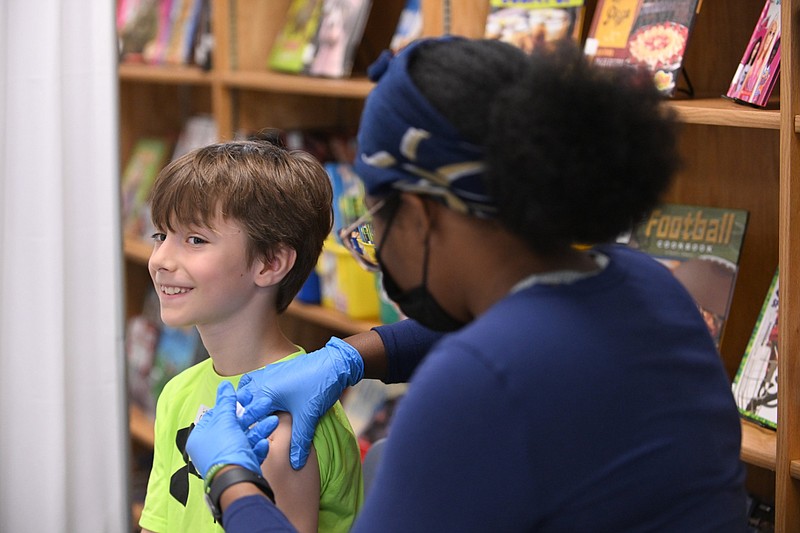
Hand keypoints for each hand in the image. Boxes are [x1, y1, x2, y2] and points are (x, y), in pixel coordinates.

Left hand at [187, 381, 279, 479]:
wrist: (237, 481)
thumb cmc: (226, 451)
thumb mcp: (225, 421)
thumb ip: (226, 402)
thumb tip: (224, 386)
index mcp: (202, 436)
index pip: (217, 414)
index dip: (233, 403)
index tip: (247, 395)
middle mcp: (213, 448)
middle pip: (234, 425)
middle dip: (252, 414)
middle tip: (265, 403)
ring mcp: (228, 458)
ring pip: (245, 438)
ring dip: (260, 428)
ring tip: (274, 421)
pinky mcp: (241, 467)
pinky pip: (251, 452)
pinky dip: (258, 446)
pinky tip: (264, 442)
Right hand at [236, 337, 363, 468]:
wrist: (334, 364)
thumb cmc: (319, 387)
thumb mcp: (308, 417)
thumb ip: (299, 441)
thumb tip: (296, 463)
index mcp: (265, 392)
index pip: (248, 414)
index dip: (246, 429)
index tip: (245, 440)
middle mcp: (263, 381)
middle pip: (243, 399)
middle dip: (243, 414)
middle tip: (245, 429)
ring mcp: (269, 372)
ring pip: (248, 387)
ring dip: (247, 399)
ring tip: (252, 414)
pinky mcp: (277, 369)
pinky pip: (258, 380)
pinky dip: (255, 389)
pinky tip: (264, 400)